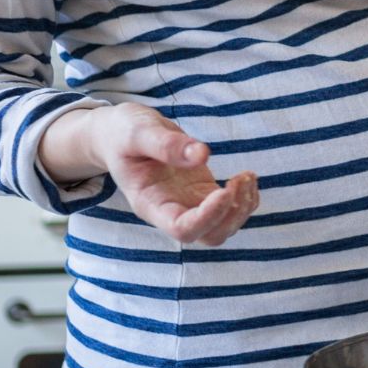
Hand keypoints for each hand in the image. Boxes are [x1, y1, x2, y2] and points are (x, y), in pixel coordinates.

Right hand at [78, 103, 258, 245]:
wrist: (120, 135)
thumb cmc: (123, 134)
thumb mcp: (137, 132)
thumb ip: (165, 144)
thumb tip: (202, 155)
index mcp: (150, 204)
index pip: (182, 229)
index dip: (208, 216)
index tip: (224, 189)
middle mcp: (171, 211)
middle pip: (209, 236)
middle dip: (232, 214)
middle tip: (239, 180)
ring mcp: (189, 204)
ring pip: (224, 227)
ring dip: (243, 206)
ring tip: (247, 176)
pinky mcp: (202, 193)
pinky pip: (231, 209)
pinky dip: (246, 197)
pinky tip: (247, 176)